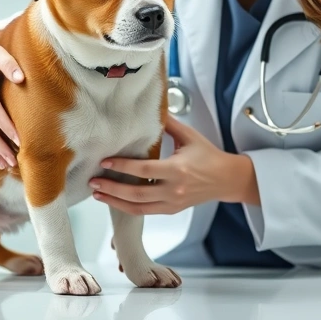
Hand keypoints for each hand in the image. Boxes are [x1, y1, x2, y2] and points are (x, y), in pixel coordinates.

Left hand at [88, 115, 258, 214]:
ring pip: (138, 208)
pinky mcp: (172, 210)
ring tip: (98, 193)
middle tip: (93, 181)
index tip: (105, 162)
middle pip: (136, 194)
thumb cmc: (209, 156)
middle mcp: (174, 190)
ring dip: (115, 202)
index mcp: (178, 170)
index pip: (143, 170)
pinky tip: (115, 200)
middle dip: (112, 189)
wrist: (227, 179)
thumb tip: (150, 109)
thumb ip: (168, 124)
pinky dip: (128, 208)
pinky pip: (145, 212)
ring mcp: (172, 203)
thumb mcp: (189, 136)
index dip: (122, 167)